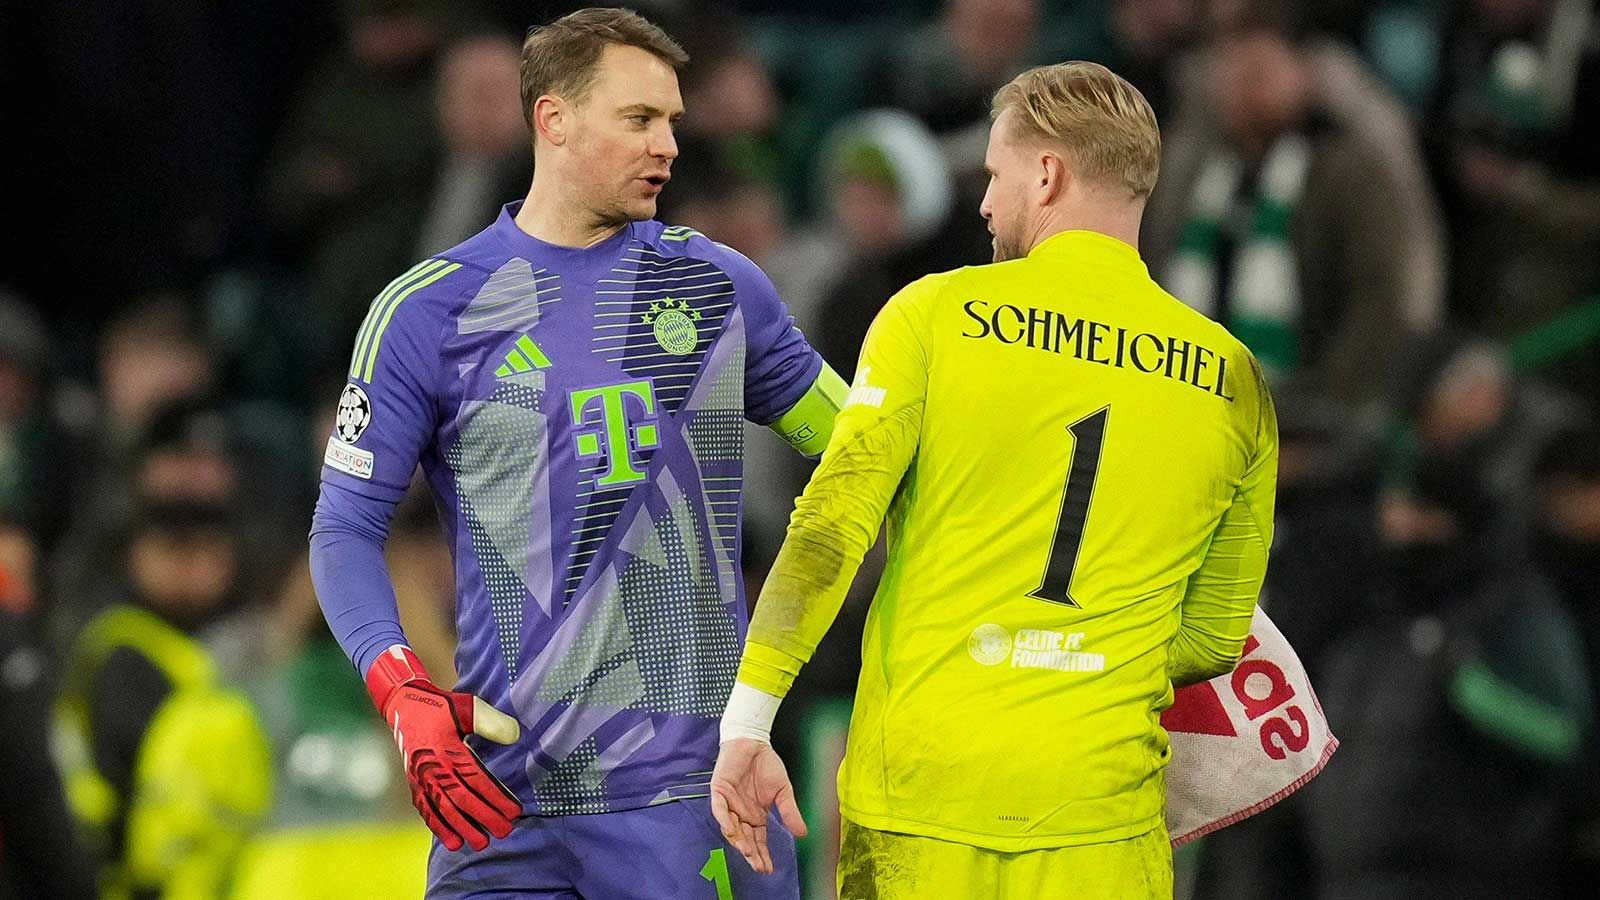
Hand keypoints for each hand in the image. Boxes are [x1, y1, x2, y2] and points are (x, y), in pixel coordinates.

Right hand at [367, 646, 521, 850]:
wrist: (404, 705)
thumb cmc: (441, 707)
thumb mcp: (467, 706)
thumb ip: (491, 721)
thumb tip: (515, 736)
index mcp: (446, 749)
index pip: (476, 779)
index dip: (496, 797)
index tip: (514, 811)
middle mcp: (431, 767)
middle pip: (461, 799)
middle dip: (484, 818)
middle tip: (504, 832)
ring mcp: (420, 777)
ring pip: (443, 809)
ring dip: (462, 829)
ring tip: (481, 843)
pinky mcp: (414, 783)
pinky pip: (426, 810)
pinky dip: (439, 827)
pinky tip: (452, 842)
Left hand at [710, 738, 807, 873]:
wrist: (754, 741)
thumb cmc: (767, 765)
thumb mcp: (783, 791)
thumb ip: (789, 811)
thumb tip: (803, 834)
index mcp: (756, 816)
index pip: (758, 840)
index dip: (762, 854)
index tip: (768, 868)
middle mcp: (741, 814)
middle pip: (745, 838)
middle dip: (751, 853)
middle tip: (758, 866)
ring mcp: (729, 803)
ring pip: (731, 827)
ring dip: (738, 840)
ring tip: (748, 852)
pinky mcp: (719, 791)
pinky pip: (719, 809)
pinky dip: (724, 819)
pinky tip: (732, 829)